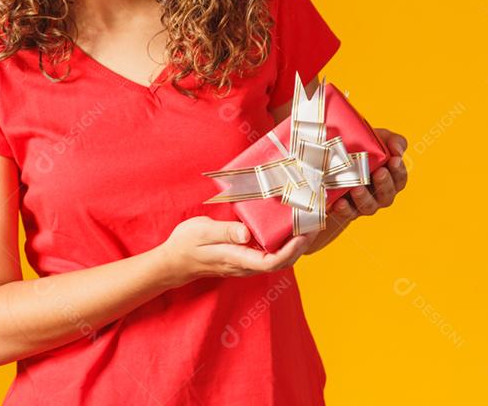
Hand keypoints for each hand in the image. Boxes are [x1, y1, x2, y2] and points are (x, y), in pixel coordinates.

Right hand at [155, 216, 314, 288]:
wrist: (174, 262)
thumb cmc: (186, 245)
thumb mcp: (202, 232)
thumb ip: (225, 232)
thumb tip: (246, 233)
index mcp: (237, 258)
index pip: (272, 261)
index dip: (292, 250)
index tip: (304, 233)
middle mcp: (245, 265)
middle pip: (282, 261)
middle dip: (301, 245)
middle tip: (314, 223)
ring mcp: (245, 263)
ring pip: (278, 259)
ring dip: (294, 244)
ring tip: (306, 224)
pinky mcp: (244, 258)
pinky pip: (269, 254)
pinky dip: (282, 243)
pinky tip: (286, 228)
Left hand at [305, 128, 408, 254]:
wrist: (331, 161)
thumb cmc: (362, 149)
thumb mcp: (378, 140)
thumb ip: (393, 141)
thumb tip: (397, 149)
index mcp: (390, 179)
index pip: (400, 178)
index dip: (399, 170)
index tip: (394, 160)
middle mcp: (379, 194)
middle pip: (387, 195)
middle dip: (384, 184)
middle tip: (379, 172)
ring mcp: (363, 203)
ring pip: (369, 206)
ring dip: (364, 198)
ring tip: (357, 187)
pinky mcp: (346, 210)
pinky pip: (347, 214)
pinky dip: (344, 210)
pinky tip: (340, 203)